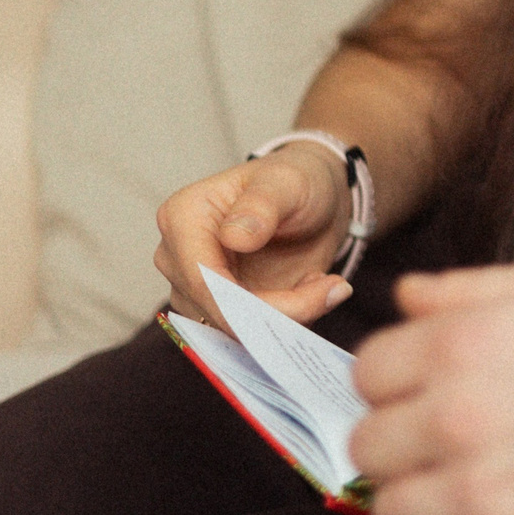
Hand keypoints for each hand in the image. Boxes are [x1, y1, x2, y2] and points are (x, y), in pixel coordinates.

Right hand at [153, 143, 352, 329]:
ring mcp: (194, 288)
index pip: (204, 280)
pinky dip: (288, 320)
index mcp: (182, 218)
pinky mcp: (219, 309)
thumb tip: (233, 238)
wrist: (312, 199)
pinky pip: (251, 334)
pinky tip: (312, 289)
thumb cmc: (295, 180)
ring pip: (234, 330)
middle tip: (335, 289)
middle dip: (281, 311)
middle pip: (218, 311)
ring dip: (288, 316)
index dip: (252, 303)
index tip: (316, 293)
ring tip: (325, 284)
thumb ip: (261, 205)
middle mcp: (177, 258)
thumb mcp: (287, 182)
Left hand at [351, 262, 513, 514]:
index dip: (402, 383)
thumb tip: (407, 297)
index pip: (368, 373)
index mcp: (463, 342)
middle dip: (409, 444)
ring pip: (390, 513)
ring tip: (484, 492)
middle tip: (463, 446)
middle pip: (369, 446)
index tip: (437, 395)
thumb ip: (475, 288)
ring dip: (427, 504)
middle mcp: (456, 416)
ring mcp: (478, 494)